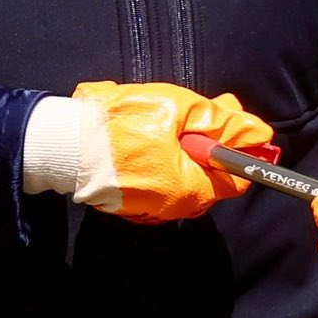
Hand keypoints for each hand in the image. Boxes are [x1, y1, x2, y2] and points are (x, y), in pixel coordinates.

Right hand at [72, 81, 272, 222]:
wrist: (59, 142)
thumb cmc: (118, 123)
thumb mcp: (178, 109)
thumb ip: (222, 121)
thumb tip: (258, 133)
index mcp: (189, 190)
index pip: (236, 177)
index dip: (242, 149)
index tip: (238, 126)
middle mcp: (172, 208)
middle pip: (208, 176)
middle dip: (209, 143)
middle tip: (197, 112)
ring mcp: (147, 208)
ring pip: (182, 176)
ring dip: (183, 148)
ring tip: (165, 120)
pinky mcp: (127, 202)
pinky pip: (157, 180)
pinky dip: (160, 158)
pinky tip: (146, 136)